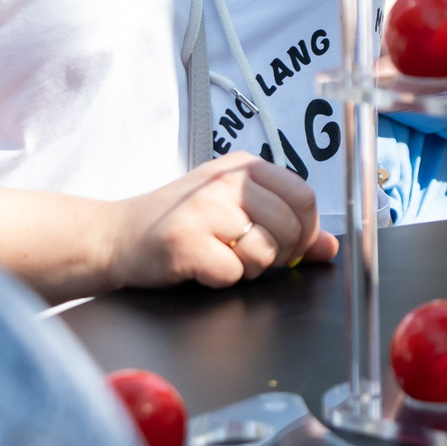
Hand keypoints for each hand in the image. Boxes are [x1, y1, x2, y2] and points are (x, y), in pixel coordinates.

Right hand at [98, 154, 339, 290]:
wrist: (115, 236)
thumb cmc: (180, 223)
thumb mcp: (234, 210)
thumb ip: (285, 224)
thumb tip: (330, 248)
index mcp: (242, 166)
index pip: (304, 196)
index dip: (306, 230)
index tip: (289, 246)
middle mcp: (224, 181)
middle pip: (290, 227)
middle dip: (277, 255)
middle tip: (247, 256)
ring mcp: (203, 209)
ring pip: (265, 252)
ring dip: (248, 268)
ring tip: (220, 257)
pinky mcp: (186, 241)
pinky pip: (232, 273)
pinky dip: (220, 279)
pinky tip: (199, 266)